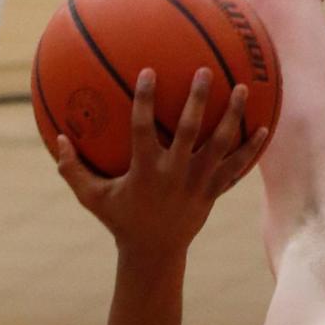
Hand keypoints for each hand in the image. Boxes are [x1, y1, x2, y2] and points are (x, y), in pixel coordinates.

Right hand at [56, 68, 268, 255]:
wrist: (155, 253)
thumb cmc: (121, 220)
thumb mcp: (93, 199)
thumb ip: (73, 170)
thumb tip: (57, 139)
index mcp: (146, 171)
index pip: (144, 130)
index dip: (146, 101)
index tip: (149, 72)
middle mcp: (175, 174)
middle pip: (191, 132)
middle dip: (199, 101)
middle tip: (206, 72)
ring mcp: (198, 183)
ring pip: (220, 146)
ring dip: (233, 117)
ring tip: (243, 88)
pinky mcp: (213, 192)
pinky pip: (236, 168)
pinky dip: (251, 149)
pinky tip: (266, 127)